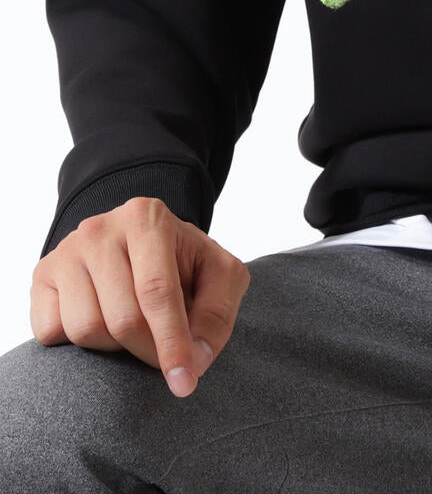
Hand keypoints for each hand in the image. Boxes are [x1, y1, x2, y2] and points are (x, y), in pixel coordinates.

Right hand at [29, 196, 250, 396]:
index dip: (172, 342)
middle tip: (163, 359)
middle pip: (122, 317)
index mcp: (148, 218)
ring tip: (133, 329)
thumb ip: (217, 313)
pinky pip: (51, 333)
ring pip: (85, 330)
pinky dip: (77, 344)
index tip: (184, 382)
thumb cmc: (182, 261)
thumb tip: (195, 361)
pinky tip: (102, 323)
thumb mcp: (218, 274)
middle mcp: (101, 229)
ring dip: (114, 347)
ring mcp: (66, 252)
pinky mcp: (42, 276)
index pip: (157, 291)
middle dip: (148, 351)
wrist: (138, 242)